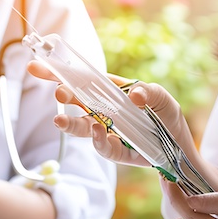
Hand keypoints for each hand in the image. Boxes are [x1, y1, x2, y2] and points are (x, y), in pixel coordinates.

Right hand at [25, 62, 195, 166]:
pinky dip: (99, 140)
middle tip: (58, 93)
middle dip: (65, 96)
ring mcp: (108, 132)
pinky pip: (103, 147)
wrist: (180, 151)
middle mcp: (105, 111)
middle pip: (78, 102)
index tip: (37, 67)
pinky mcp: (115, 151)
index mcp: (112, 91)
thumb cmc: (169, 119)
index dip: (61, 72)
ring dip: (71, 124)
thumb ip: (151, 93)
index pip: (83, 79)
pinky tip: (99, 132)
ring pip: (84, 127)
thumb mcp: (164, 100)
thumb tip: (134, 95)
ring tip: (60, 120)